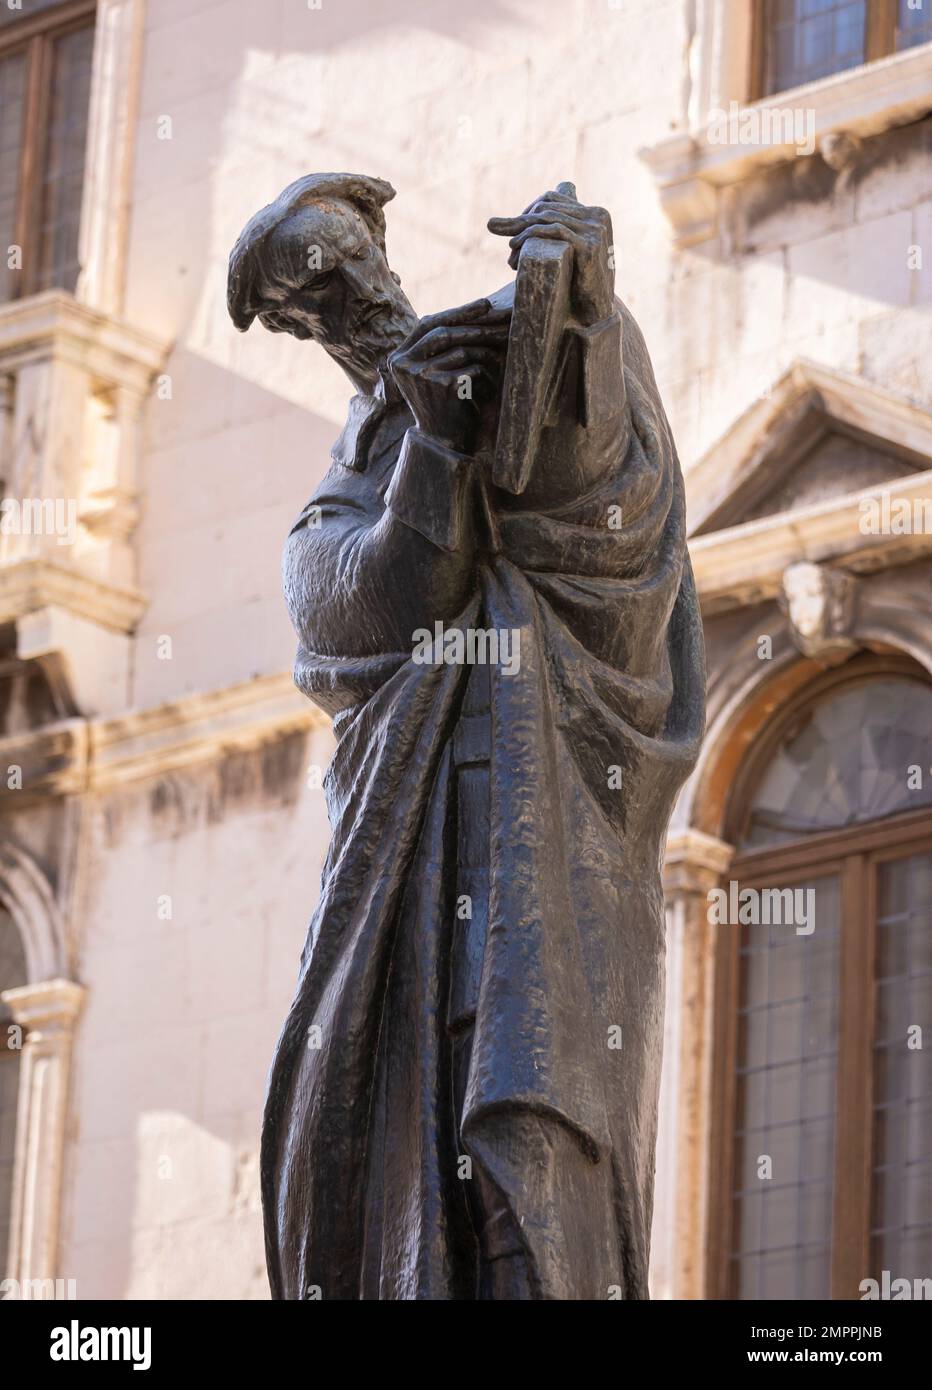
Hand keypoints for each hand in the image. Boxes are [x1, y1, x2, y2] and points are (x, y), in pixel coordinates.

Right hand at [388, 299, 509, 453]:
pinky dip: (484, 378)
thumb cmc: (445, 405)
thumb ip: (440, 346)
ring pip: (460, 350)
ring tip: (498, 361)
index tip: (485, 304)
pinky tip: (486, 391)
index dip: (458, 312)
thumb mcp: (435, 372)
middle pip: (443, 333)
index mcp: (398, 358)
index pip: (427, 323)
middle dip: (476, 325)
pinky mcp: (441, 388)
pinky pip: (471, 370)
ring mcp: (420, 376)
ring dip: (484, 355)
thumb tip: (473, 309)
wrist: (444, 443)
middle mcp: (404, 365)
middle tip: (503, 319)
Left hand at [487, 182, 614, 325]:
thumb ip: (549, 232)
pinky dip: (531, 235)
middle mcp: (598, 217)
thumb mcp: (565, 251)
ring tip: (509, 246)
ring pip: (548, 218)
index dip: (528, 208)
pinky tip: (517, 246)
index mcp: (595, 213)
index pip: (553, 197)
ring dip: (522, 230)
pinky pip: (555, 231)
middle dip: (520, 220)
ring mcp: (596, 230)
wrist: (596, 312)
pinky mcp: (589, 246)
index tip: (513, 226)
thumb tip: (501, 221)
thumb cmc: (578, 284)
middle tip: (498, 230)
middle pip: (548, 207)